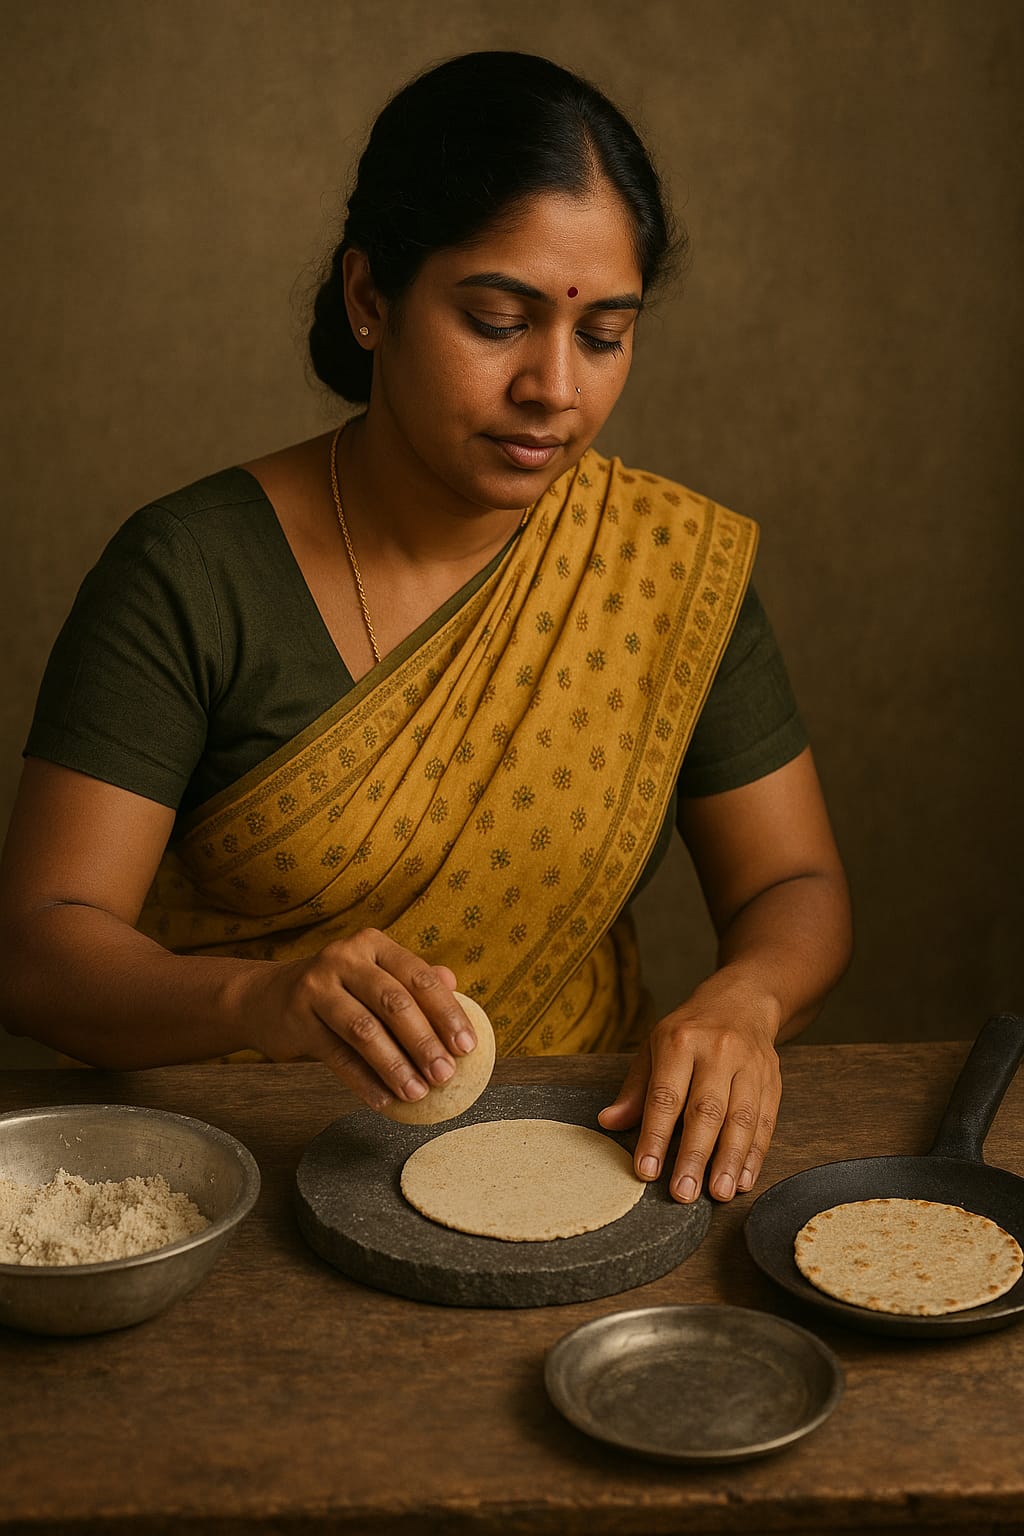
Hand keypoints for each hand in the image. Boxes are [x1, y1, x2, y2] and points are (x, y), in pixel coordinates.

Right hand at [241, 928, 476, 1109]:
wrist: (265, 998)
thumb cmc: (337, 989)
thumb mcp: (373, 976)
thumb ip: (412, 980)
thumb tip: (456, 986)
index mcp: (373, 945)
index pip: (419, 977)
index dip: (447, 1012)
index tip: (468, 1046)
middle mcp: (344, 958)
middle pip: (394, 1003)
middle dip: (425, 1042)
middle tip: (447, 1075)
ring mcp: (317, 987)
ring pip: (365, 1030)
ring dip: (395, 1066)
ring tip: (418, 1094)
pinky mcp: (297, 1020)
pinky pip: (338, 1057)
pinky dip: (364, 1082)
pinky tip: (385, 1102)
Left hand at [597, 980, 781, 1202]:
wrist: (742, 1000)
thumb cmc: (690, 1030)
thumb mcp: (654, 1047)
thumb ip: (635, 1089)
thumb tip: (609, 1122)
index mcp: (681, 1041)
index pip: (666, 1095)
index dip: (656, 1135)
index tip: (647, 1170)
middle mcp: (718, 1051)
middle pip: (706, 1110)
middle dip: (696, 1156)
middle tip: (684, 1192)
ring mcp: (750, 1065)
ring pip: (742, 1118)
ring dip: (730, 1161)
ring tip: (719, 1193)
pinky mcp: (772, 1080)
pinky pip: (766, 1121)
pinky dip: (755, 1154)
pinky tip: (745, 1178)